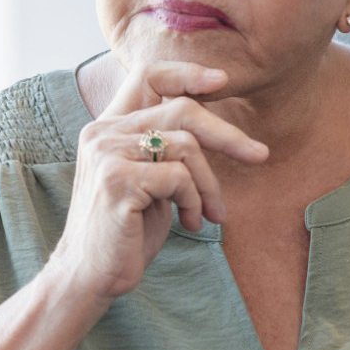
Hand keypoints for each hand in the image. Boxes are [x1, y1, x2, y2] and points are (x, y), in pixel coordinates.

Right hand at [47, 61, 267, 300]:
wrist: (90, 277)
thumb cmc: (127, 232)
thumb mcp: (151, 181)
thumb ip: (169, 150)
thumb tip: (219, 128)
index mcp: (108, 127)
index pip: (147, 74)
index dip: (187, 73)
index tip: (222, 81)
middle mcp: (102, 132)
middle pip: (181, 108)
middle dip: (227, 134)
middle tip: (259, 155)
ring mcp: (107, 154)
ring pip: (186, 146)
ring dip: (209, 184)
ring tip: (211, 213)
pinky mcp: (117, 181)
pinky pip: (179, 177)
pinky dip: (195, 201)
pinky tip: (190, 223)